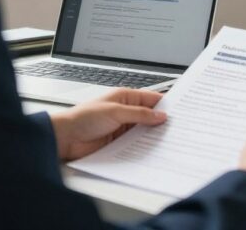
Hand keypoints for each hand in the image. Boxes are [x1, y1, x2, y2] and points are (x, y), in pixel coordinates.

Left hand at [50, 88, 166, 160]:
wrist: (65, 138)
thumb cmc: (83, 118)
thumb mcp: (115, 111)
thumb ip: (139, 114)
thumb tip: (160, 115)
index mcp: (125, 97)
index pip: (151, 98)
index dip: (165, 104)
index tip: (180, 110)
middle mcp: (126, 111)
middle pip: (150, 115)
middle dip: (161, 120)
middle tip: (177, 126)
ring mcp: (123, 127)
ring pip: (144, 130)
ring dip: (152, 134)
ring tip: (167, 139)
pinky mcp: (119, 142)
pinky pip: (136, 143)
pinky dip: (144, 146)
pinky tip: (152, 149)